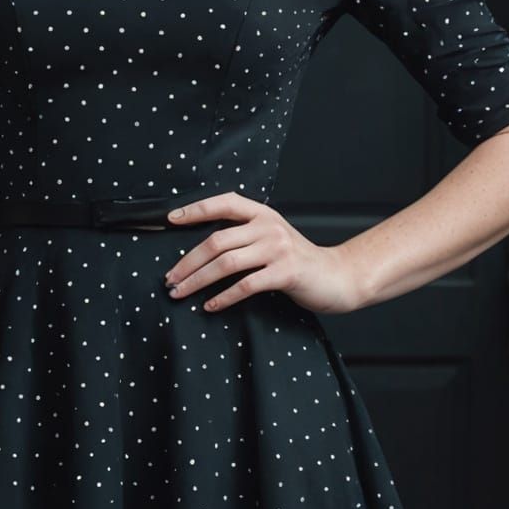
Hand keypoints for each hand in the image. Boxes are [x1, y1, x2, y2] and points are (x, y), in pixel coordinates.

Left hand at [161, 190, 365, 314]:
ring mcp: (278, 249)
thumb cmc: (298, 261)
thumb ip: (245, 234)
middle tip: (169, 279)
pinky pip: (245, 286)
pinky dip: (223, 297)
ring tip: (180, 293)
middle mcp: (269, 227)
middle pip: (216, 240)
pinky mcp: (285, 272)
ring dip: (197, 280)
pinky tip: (209, 306)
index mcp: (263, 214)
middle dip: (187, 262)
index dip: (195, 209)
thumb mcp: (272, 237)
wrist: (338, 276)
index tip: (170, 219)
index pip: (224, 203)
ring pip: (226, 263)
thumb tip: (202, 247)